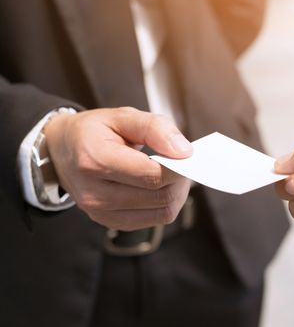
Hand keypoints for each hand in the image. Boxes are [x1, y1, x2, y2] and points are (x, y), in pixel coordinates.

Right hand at [44, 107, 191, 230]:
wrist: (61, 151)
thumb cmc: (94, 131)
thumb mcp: (122, 116)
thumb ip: (155, 128)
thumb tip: (184, 151)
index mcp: (95, 160)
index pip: (152, 175)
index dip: (178, 167)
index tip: (185, 154)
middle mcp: (95, 193)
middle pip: (160, 196)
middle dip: (180, 179)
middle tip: (181, 163)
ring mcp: (101, 212)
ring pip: (162, 213)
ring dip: (176, 193)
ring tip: (171, 174)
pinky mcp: (110, 222)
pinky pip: (154, 220)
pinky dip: (164, 204)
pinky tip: (159, 187)